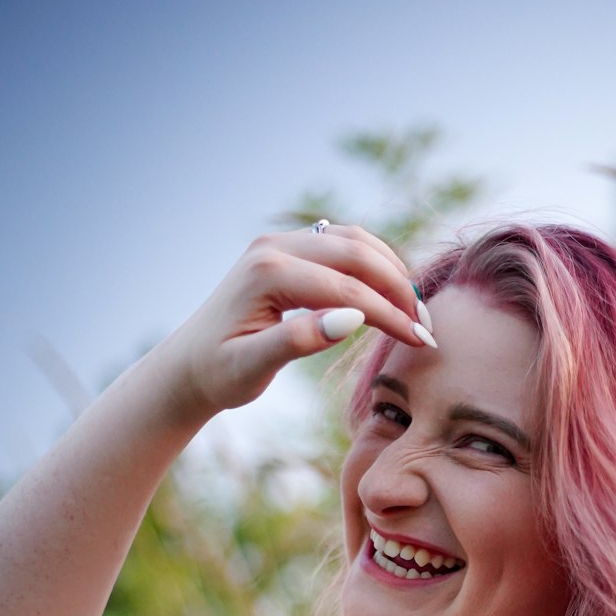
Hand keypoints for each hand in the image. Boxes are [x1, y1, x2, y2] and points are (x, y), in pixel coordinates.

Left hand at [161, 224, 430, 418]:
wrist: (188, 365)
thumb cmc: (219, 374)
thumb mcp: (252, 368)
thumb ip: (298, 341)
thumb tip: (350, 320)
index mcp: (268, 272)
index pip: (347, 290)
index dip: (390, 315)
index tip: (423, 342)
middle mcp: (275, 246)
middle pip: (357, 253)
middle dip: (398, 288)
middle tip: (427, 326)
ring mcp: (281, 242)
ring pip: (354, 241)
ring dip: (390, 271)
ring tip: (415, 310)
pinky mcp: (287, 249)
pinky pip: (342, 244)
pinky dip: (372, 264)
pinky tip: (390, 293)